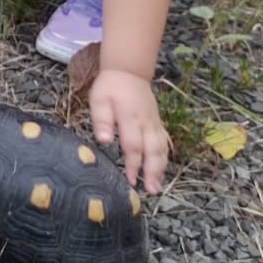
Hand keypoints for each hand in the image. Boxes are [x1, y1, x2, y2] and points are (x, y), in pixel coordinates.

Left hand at [87, 69, 168, 193]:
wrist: (128, 71)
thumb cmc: (110, 87)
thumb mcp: (98, 100)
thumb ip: (101, 120)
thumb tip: (104, 141)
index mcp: (130, 118)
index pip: (133, 146)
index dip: (132, 165)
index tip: (130, 181)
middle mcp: (146, 122)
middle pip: (153, 150)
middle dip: (152, 172)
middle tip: (150, 191)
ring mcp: (154, 123)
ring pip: (161, 148)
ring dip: (160, 168)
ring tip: (156, 186)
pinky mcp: (157, 123)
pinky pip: (164, 142)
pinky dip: (164, 157)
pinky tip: (161, 169)